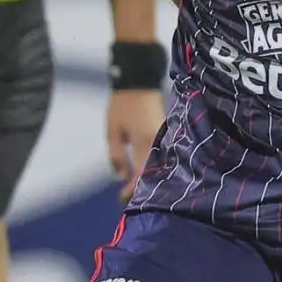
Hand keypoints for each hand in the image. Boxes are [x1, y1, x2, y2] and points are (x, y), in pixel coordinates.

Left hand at [106, 88, 163, 203]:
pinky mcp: (168, 136)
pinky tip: (149, 174)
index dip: (132, 190)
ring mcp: (166, 140)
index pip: (140, 175)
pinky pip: (163, 157)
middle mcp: (158, 144)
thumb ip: (116, 155)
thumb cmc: (123, 105)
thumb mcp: (113, 131)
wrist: (140, 82)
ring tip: (138, 188)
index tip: (121, 198)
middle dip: (141, 189)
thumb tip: (120, 178)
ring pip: (160, 167)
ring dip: (149, 180)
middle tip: (130, 198)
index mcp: (144, 144)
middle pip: (153, 175)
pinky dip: (155, 168)